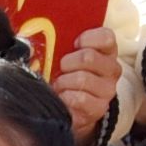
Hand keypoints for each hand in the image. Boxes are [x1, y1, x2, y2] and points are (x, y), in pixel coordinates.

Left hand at [56, 21, 127, 144]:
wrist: (74, 108)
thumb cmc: (69, 74)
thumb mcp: (68, 55)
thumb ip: (62, 42)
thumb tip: (33, 42)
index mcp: (107, 51)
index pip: (106, 37)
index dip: (87, 38)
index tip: (74, 44)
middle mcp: (111, 70)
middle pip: (89, 57)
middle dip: (67, 62)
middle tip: (61, 68)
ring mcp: (107, 90)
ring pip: (82, 78)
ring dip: (63, 81)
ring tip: (59, 84)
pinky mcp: (99, 108)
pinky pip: (79, 98)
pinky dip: (65, 97)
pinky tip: (62, 97)